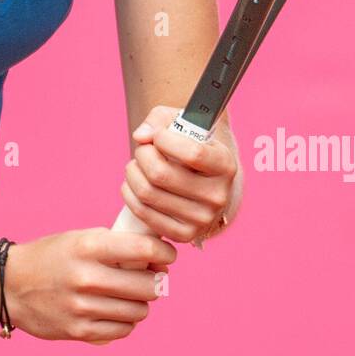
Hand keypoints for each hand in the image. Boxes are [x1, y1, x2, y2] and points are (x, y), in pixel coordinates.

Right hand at [0, 228, 176, 343]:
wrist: (9, 284)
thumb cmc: (52, 257)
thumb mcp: (80, 239)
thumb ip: (116, 247)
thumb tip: (158, 261)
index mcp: (88, 246)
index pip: (144, 250)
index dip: (165, 252)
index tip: (168, 255)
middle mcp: (86, 277)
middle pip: (148, 286)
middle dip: (156, 281)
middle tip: (151, 277)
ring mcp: (82, 307)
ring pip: (139, 311)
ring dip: (142, 303)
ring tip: (131, 295)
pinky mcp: (79, 331)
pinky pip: (122, 330)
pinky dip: (126, 321)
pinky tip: (116, 311)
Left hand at [120, 104, 242, 246]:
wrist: (203, 180)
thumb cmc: (189, 145)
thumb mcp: (183, 124)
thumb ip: (160, 120)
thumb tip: (141, 136)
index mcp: (226, 166)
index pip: (193, 153)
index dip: (165, 140)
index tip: (158, 136)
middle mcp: (218, 196)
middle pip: (161, 174)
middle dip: (142, 155)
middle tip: (143, 149)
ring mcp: (202, 219)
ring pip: (147, 192)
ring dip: (132, 172)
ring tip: (136, 164)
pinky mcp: (184, 235)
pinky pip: (143, 212)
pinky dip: (129, 193)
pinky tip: (133, 183)